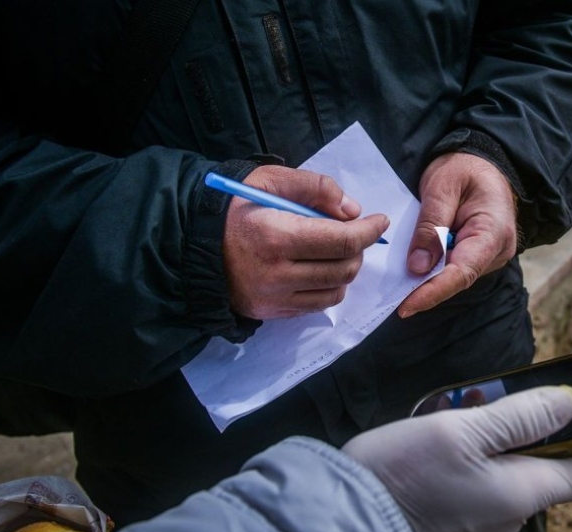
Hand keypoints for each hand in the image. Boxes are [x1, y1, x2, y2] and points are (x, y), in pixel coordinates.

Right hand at [223, 165, 389, 318]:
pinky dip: (328, 287)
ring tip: (335, 251)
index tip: (379, 221)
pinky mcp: (270, 311)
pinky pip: (316, 305)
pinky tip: (318, 269)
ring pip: (335, 290)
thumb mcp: (269, 180)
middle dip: (358, 249)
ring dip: (345, 269)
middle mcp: (277, 273)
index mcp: (277, 236)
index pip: (342, 241)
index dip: (369, 231)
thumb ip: (315, 187)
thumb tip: (352, 210)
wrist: (192, 243)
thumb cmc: (233, 206)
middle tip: (352, 233)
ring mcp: (273, 297)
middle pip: (344, 268)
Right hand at [342, 386, 571, 531]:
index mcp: (523, 493)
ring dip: (503, 434)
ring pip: (514, 469)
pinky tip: (448, 428)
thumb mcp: (464, 430)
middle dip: (539, 425)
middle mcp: (511, 513)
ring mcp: (484, 518)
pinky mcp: (458, 516)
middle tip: (511, 391)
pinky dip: (480, 451)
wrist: (344, 516)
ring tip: (470, 404)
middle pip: (551, 466)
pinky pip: (486, 479)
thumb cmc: (404, 471)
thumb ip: (522, 417)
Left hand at [398, 152, 516, 317]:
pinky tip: (412, 265)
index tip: (406, 306)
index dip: (433, 292)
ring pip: (453, 275)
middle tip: (389, 295)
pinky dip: (431, 268)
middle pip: (457, 279)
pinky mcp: (477, 256)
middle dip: (424, 288)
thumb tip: (417, 267)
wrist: (480, 160)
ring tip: (396, 280)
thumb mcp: (441, 187)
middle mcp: (497, 250)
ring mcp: (489, 256)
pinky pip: (452, 267)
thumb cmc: (463, 168)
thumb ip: (431, 226)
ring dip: (426, 278)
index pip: (462, 272)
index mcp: (494, 231)